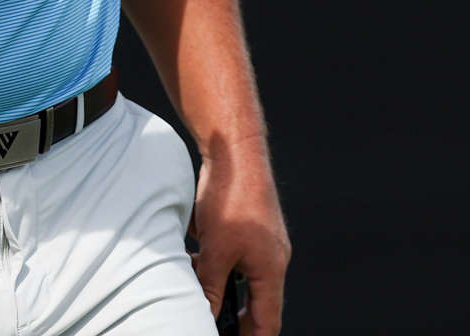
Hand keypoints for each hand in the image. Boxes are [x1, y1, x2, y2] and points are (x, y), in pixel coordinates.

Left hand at [192, 144, 290, 335]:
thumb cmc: (232, 198)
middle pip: (258, 303)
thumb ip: (210, 289)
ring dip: (223, 288)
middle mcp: (273, 258)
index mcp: (272, 269)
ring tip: (196, 288)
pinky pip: (239, 258)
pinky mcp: (252, 228)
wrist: (234, 151)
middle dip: (235, 318)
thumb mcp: (215, 252)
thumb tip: (205, 316)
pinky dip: (220, 266)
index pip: (267, 322)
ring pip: (245, 279)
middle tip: (213, 327)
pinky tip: (196, 259)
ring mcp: (265, 242)